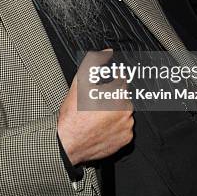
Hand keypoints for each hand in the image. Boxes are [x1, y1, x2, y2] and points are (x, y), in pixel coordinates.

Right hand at [58, 50, 133, 165]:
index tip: (104, 86)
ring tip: (98, 116)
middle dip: (112, 97)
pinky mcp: (126, 139)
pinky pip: (124, 128)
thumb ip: (95, 62)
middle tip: (97, 103)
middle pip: (123, 96)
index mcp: (118, 92)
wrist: (69, 143)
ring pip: (124, 112)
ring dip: (115, 111)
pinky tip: (103, 126)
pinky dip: (116, 126)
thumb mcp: (80, 82)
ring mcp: (128, 125)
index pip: (122, 79)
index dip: (112, 80)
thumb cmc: (74, 115)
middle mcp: (127, 109)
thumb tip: (107, 52)